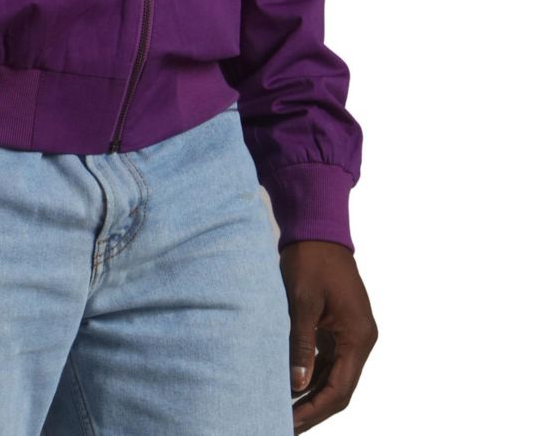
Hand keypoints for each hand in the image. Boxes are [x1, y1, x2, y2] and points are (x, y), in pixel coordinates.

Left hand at [280, 240, 377, 431]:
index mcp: (358, 336)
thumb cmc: (310, 260)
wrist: (317, 229)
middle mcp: (360, 339)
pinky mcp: (339, 327)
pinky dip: (312, 374)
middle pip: (340, 387)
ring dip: (312, 394)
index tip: (292, 424)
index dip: (316, 410)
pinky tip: (291, 385)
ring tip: (284, 411)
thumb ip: (302, 344)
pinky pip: (328, 360)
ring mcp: (351, 333)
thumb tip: (298, 384)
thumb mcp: (303, 302)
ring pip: (334, 376)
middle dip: (314, 408)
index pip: (340, 388)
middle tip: (284, 425)